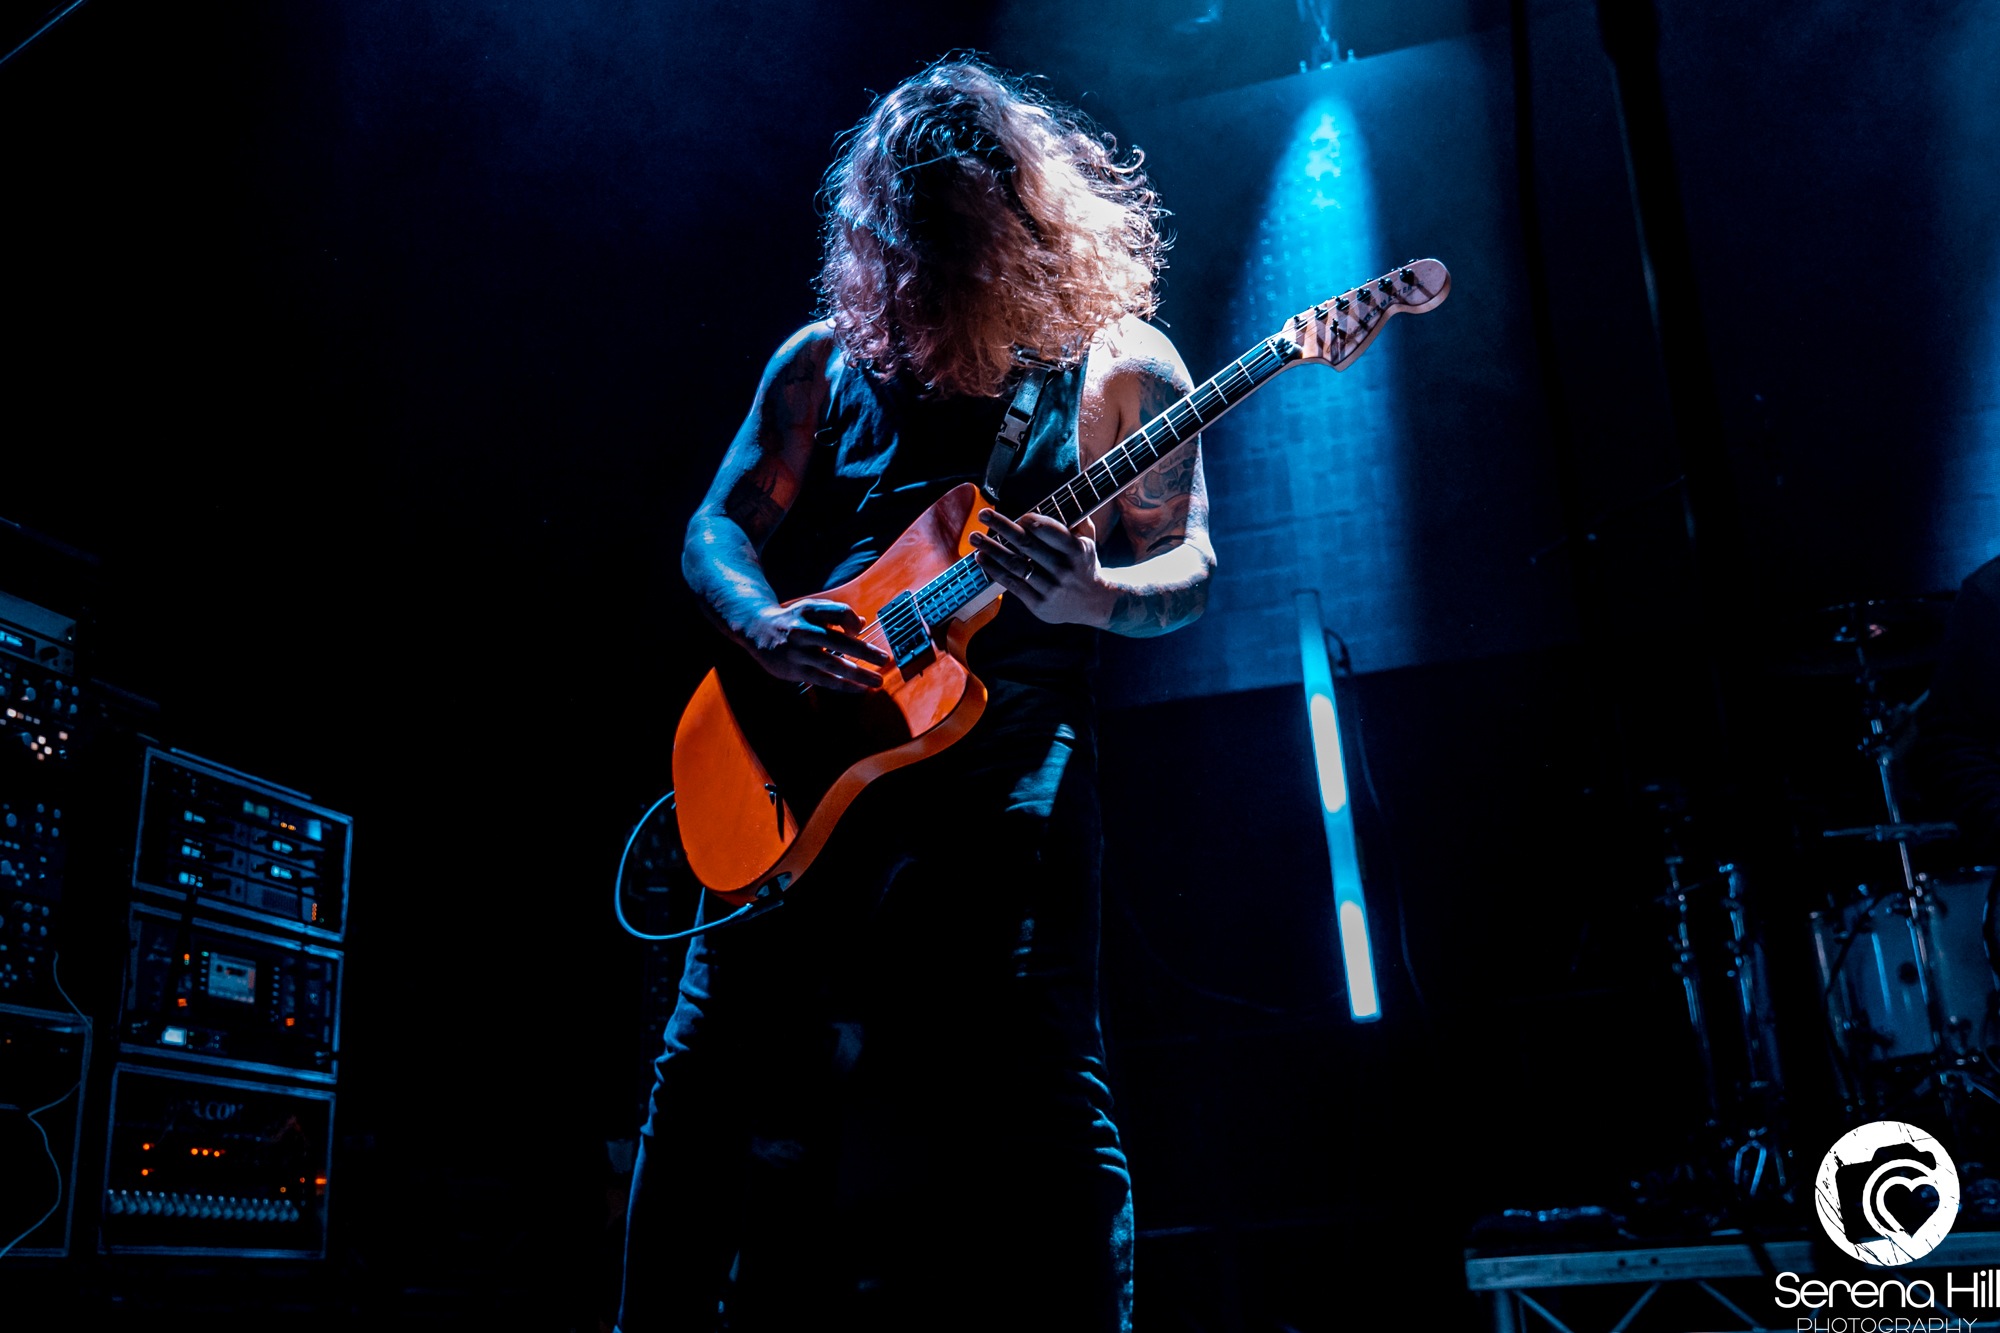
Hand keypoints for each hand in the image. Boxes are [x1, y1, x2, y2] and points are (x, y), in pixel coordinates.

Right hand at [743, 599, 888, 691]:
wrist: (756, 629)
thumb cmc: (792, 619)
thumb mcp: (811, 609)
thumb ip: (835, 614)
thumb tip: (861, 624)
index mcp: (808, 610)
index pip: (840, 612)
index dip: (853, 622)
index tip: (857, 632)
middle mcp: (802, 630)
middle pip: (839, 641)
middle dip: (865, 652)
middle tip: (885, 660)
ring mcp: (797, 652)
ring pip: (833, 665)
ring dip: (858, 674)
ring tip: (877, 681)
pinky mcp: (794, 670)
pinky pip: (823, 680)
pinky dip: (842, 685)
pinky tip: (858, 688)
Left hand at [971, 509, 1117, 627]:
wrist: (1094, 604)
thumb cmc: (1085, 565)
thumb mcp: (1088, 543)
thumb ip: (1077, 521)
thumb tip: (1067, 496)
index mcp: (1076, 550)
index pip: (1049, 531)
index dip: (1031, 521)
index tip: (1018, 516)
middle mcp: (1062, 569)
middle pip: (1027, 545)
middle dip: (1002, 527)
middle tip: (983, 514)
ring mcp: (1050, 588)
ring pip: (1015, 565)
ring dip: (992, 549)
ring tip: (974, 537)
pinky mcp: (1038, 604)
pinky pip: (1012, 584)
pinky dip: (995, 571)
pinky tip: (981, 559)